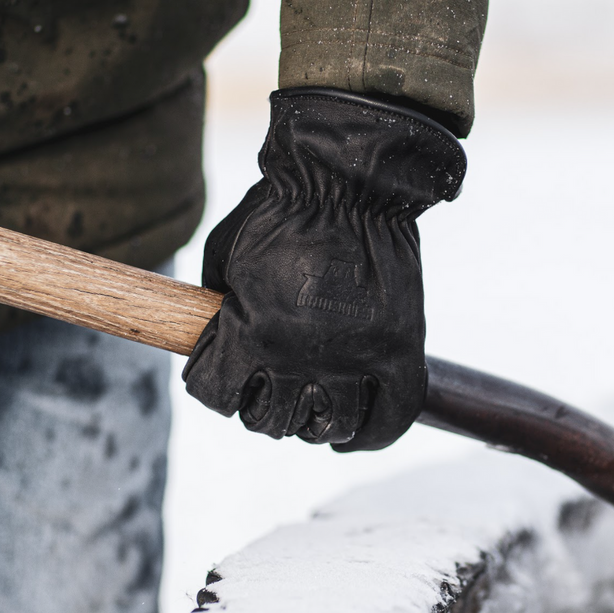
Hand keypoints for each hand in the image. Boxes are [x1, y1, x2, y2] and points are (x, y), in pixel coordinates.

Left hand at [183, 88, 464, 450]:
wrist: (350, 177)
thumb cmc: (281, 205)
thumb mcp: (225, 251)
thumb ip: (218, 301)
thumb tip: (214, 336)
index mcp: (252, 331)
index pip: (217, 395)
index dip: (214, 388)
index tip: (223, 377)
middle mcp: (300, 355)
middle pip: (271, 420)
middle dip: (262, 408)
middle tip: (270, 392)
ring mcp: (354, 355)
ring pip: (328, 426)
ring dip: (313, 424)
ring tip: (313, 409)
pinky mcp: (399, 348)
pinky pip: (391, 414)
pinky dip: (372, 435)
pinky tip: (353, 436)